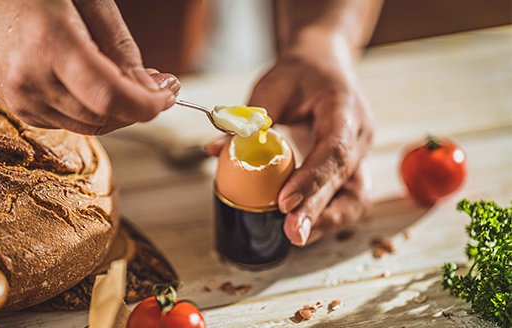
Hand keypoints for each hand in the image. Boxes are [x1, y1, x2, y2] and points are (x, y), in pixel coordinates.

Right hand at [0, 0, 176, 134]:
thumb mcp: (83, 0)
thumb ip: (119, 45)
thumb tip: (149, 87)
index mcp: (49, 42)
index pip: (110, 96)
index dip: (148, 103)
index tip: (169, 94)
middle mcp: (32, 80)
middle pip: (105, 116)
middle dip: (142, 107)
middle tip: (163, 86)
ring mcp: (23, 101)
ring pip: (93, 126)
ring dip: (123, 112)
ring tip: (138, 85)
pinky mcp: (22, 112)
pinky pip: (74, 123)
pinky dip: (98, 112)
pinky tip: (104, 89)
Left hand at [207, 32, 373, 245]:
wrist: (324, 64)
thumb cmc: (299, 72)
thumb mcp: (273, 85)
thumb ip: (250, 119)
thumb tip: (217, 150)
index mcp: (345, 110)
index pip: (335, 150)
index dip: (312, 179)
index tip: (284, 202)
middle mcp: (359, 136)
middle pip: (346, 181)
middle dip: (319, 211)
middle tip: (292, 235)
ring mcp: (359, 154)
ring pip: (354, 198)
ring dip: (327, 221)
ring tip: (296, 237)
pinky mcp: (350, 168)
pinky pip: (344, 198)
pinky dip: (323, 215)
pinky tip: (299, 226)